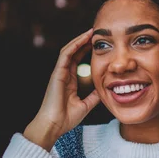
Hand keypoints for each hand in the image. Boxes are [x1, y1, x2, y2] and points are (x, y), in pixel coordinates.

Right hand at [24, 28, 100, 150]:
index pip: (78, 60)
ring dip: (79, 40)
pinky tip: (83, 39)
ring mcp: (59, 73)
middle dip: (84, 42)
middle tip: (96, 33)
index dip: (86, 51)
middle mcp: (63, 74)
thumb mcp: (85, 105)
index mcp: (69, 81)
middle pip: (74, 52)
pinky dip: (74, 46)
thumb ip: (93, 97)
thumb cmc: (66, 119)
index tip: (98, 44)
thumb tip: (104, 90)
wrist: (54, 125)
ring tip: (91, 32)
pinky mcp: (57, 73)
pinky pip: (65, 55)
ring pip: (69, 50)